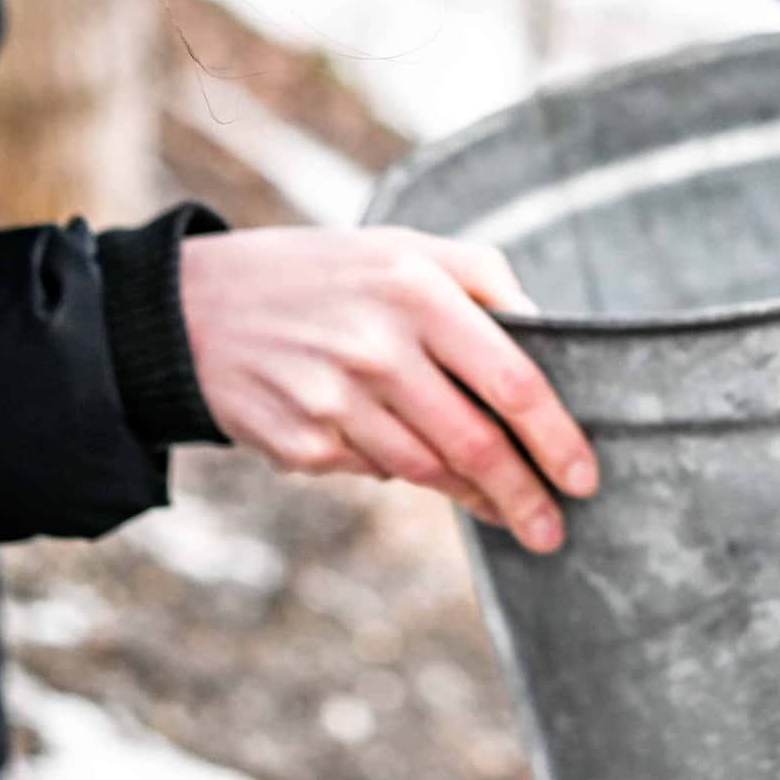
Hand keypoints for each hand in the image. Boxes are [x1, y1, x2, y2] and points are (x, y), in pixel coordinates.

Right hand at [180, 227, 597, 552]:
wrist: (195, 309)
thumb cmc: (322, 275)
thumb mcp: (400, 249)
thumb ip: (480, 279)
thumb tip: (550, 336)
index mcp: (415, 291)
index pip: (511, 381)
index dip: (557, 438)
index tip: (585, 476)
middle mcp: (376, 348)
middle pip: (477, 445)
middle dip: (526, 497)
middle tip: (553, 530)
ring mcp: (335, 402)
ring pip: (429, 471)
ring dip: (471, 496)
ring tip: (498, 506)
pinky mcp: (302, 445)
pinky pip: (375, 473)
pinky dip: (396, 469)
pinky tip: (394, 450)